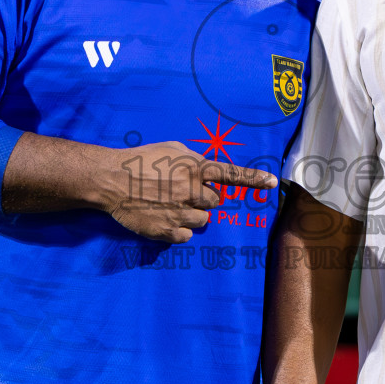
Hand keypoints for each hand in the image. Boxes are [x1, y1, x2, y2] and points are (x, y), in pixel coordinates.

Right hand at [99, 140, 276, 242]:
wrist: (111, 180)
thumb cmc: (141, 160)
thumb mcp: (172, 149)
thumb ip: (194, 160)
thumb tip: (208, 173)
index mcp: (194, 168)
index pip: (231, 174)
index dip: (254, 179)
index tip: (273, 182)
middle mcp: (191, 190)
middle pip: (216, 202)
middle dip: (203, 198)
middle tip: (182, 192)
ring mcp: (181, 212)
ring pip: (203, 220)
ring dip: (192, 214)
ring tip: (169, 204)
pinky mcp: (168, 231)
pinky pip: (187, 234)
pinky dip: (179, 228)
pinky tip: (164, 217)